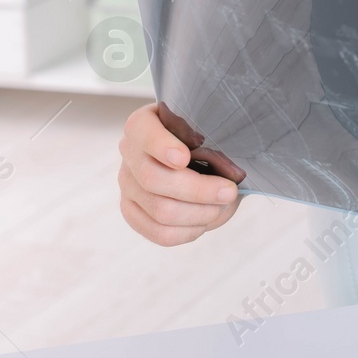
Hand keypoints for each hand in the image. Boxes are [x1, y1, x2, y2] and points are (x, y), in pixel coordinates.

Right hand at [118, 103, 240, 245]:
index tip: (184, 158)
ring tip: (221, 206)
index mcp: (142, 124)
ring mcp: (127, 185)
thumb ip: (212, 137)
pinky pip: (159, 233)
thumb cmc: (207, 140)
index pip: (141, 131)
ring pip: (160, 210)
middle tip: (229, 191)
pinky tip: (204, 222)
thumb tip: (229, 167)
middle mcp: (129, 153)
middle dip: (197, 190)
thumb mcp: (210, 129)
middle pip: (152, 179)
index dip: (161, 146)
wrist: (202, 160)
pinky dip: (188, 231)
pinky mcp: (133, 212)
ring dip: (198, 213)